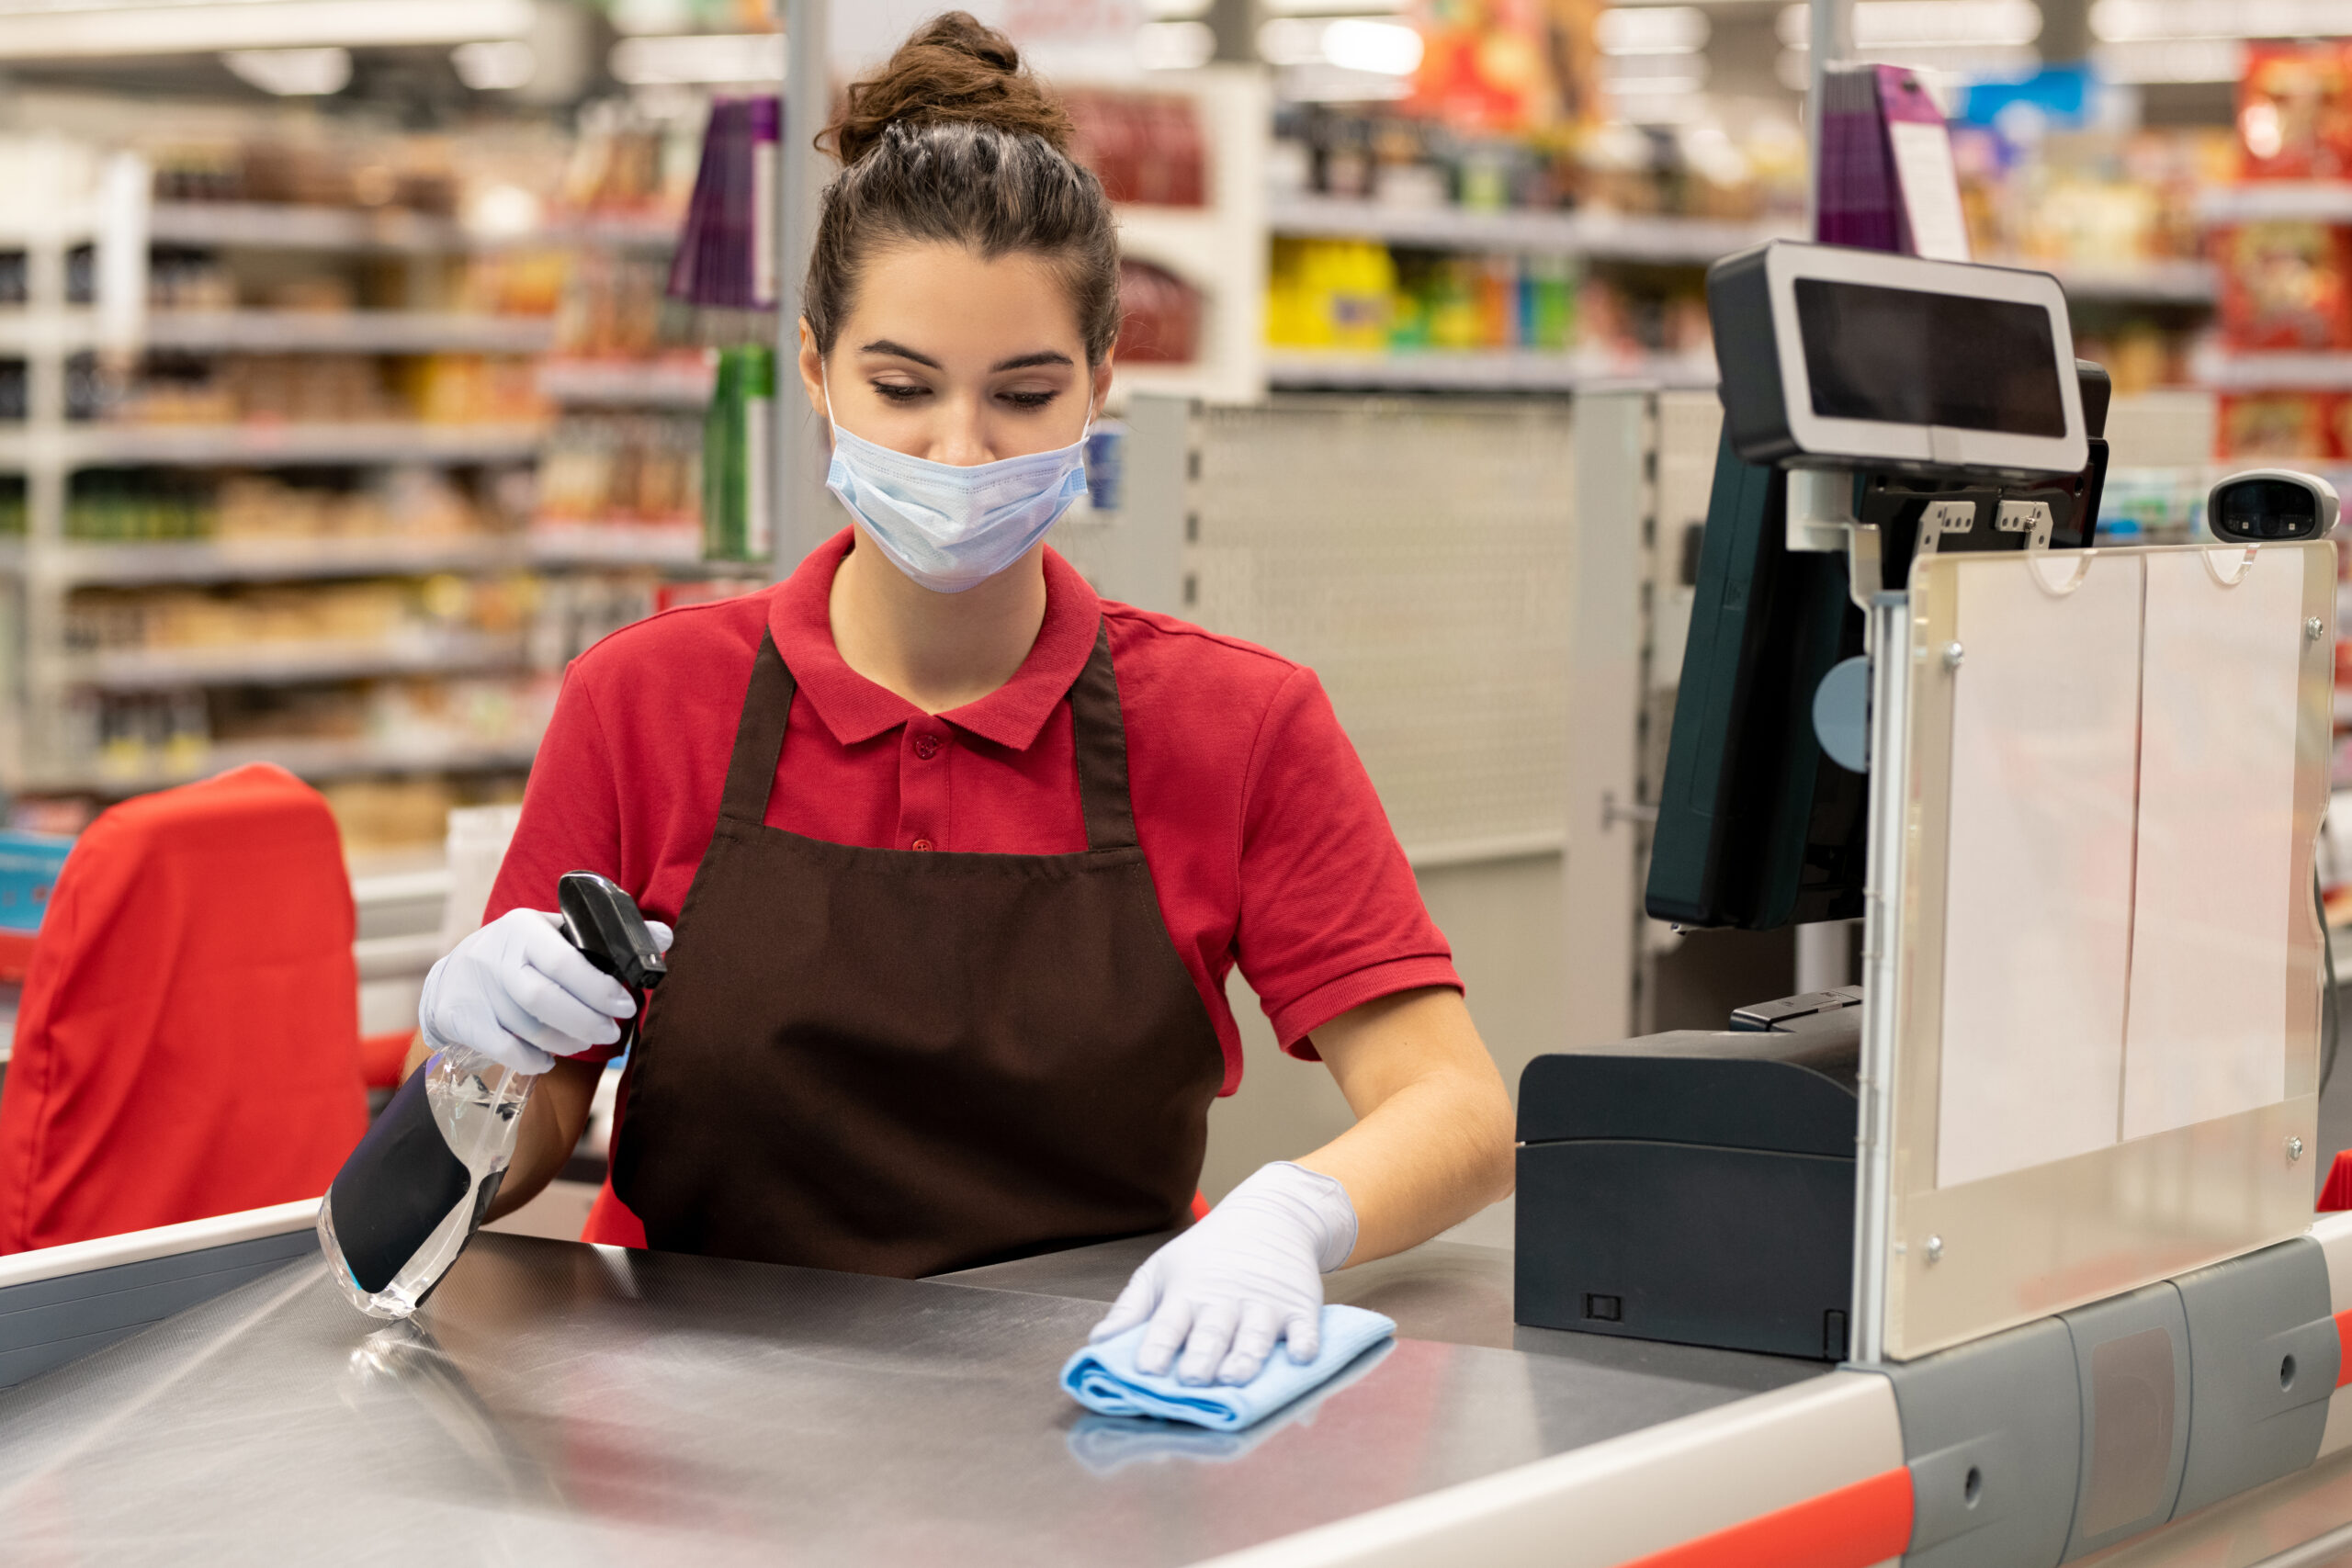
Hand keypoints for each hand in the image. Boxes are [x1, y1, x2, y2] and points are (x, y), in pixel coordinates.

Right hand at [418, 908, 673, 1074]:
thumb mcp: (555, 932)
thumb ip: (606, 937)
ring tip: (586, 1041)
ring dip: (567, 1042)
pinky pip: (506, 1050)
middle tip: (612, 1032)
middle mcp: (497, 957)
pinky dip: (534, 1060)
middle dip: (587, 1021)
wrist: (452, 977)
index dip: (599, 989)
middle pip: (545, 999)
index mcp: (524, 927)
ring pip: (529, 1028)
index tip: (626, 1005)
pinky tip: (549, 1060)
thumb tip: (664, 936)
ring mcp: (478, 991)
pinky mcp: (463, 1021)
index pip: (565, 962)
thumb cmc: (520, 953)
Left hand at [1088, 1162, 1358, 1385]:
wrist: (1270, 1215)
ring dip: (1246, 1356)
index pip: (1167, 1324)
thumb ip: (1131, 1309)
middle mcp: (1225, 1301)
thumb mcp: (1162, 1270)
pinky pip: (1305, 1328)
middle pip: (1211, 1334)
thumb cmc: (1207, 1253)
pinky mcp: (1299, 1306)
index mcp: (1187, 1294)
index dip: (1156, 1346)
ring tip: (1236, 1376)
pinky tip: (1301, 1356)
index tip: (1144, 1370)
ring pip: (1255, 1335)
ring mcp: (1264, 1304)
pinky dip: (1305, 1342)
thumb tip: (1097, 1342)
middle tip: (1192, 1379)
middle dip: (1201, 1357)